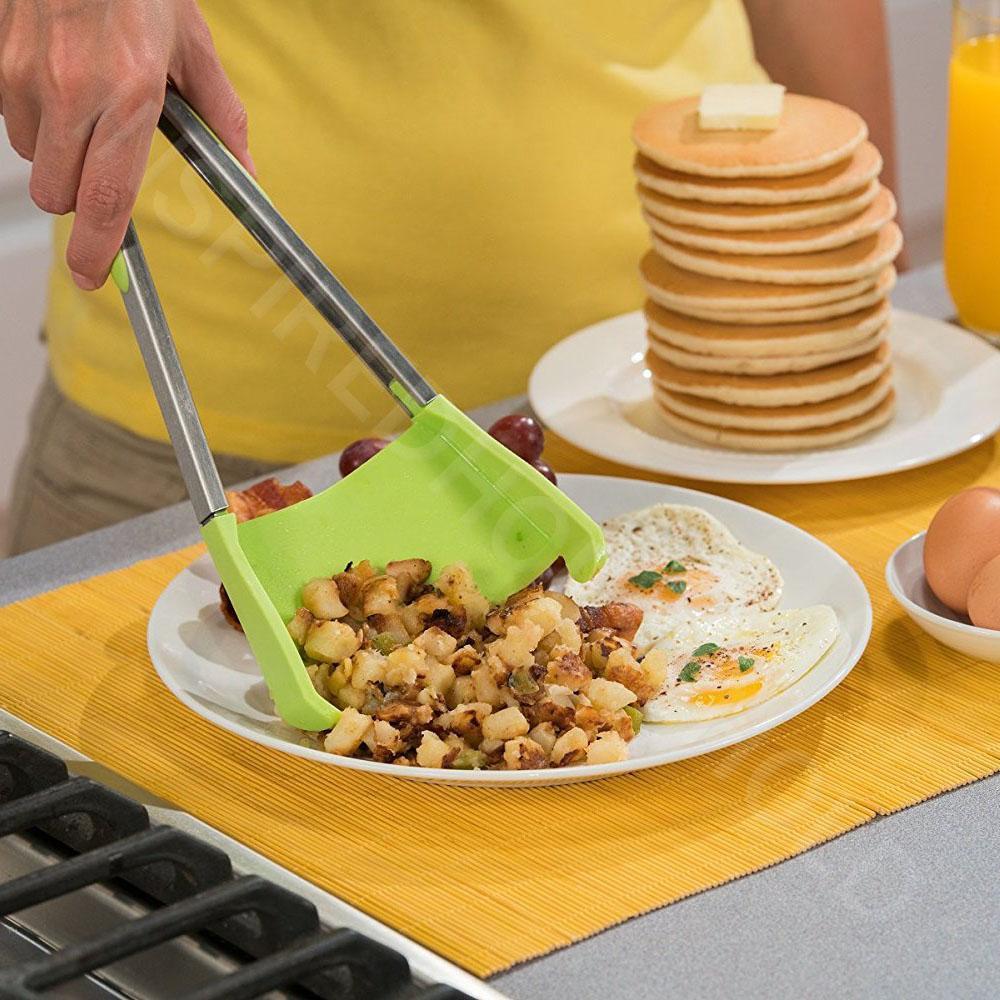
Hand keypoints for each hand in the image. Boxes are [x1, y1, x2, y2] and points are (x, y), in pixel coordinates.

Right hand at [0, 0, 252, 289]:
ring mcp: (26, 74)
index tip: (95, 277)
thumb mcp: (194, 46)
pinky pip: (8, 118)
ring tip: (82, 108)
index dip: (98, 248)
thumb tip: (248, 171)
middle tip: (99, 166)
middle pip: (58, 195)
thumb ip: (221, 117)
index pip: (107, 197)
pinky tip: (56, 83)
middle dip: (77, 199)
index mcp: (131, 96)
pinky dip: (31, 117)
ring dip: (54, 154)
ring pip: (31, 159)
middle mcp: (74, 92)